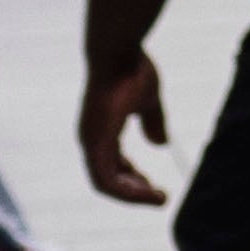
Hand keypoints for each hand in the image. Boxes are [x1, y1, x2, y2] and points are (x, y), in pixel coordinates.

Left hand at [78, 48, 171, 206]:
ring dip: (133, 195)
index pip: (112, 165)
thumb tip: (159, 143)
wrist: (118, 52)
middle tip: (159, 197)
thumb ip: (152, 121)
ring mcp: (90, 142)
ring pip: (106, 184)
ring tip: (159, 198)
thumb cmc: (131, 69)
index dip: (133, 178)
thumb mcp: (148, 100)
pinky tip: (149, 190)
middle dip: (134, 191)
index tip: (155, 186)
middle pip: (108, 179)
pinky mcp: (95, 142)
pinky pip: (107, 180)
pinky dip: (128, 190)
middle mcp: (91, 139)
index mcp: (101, 130)